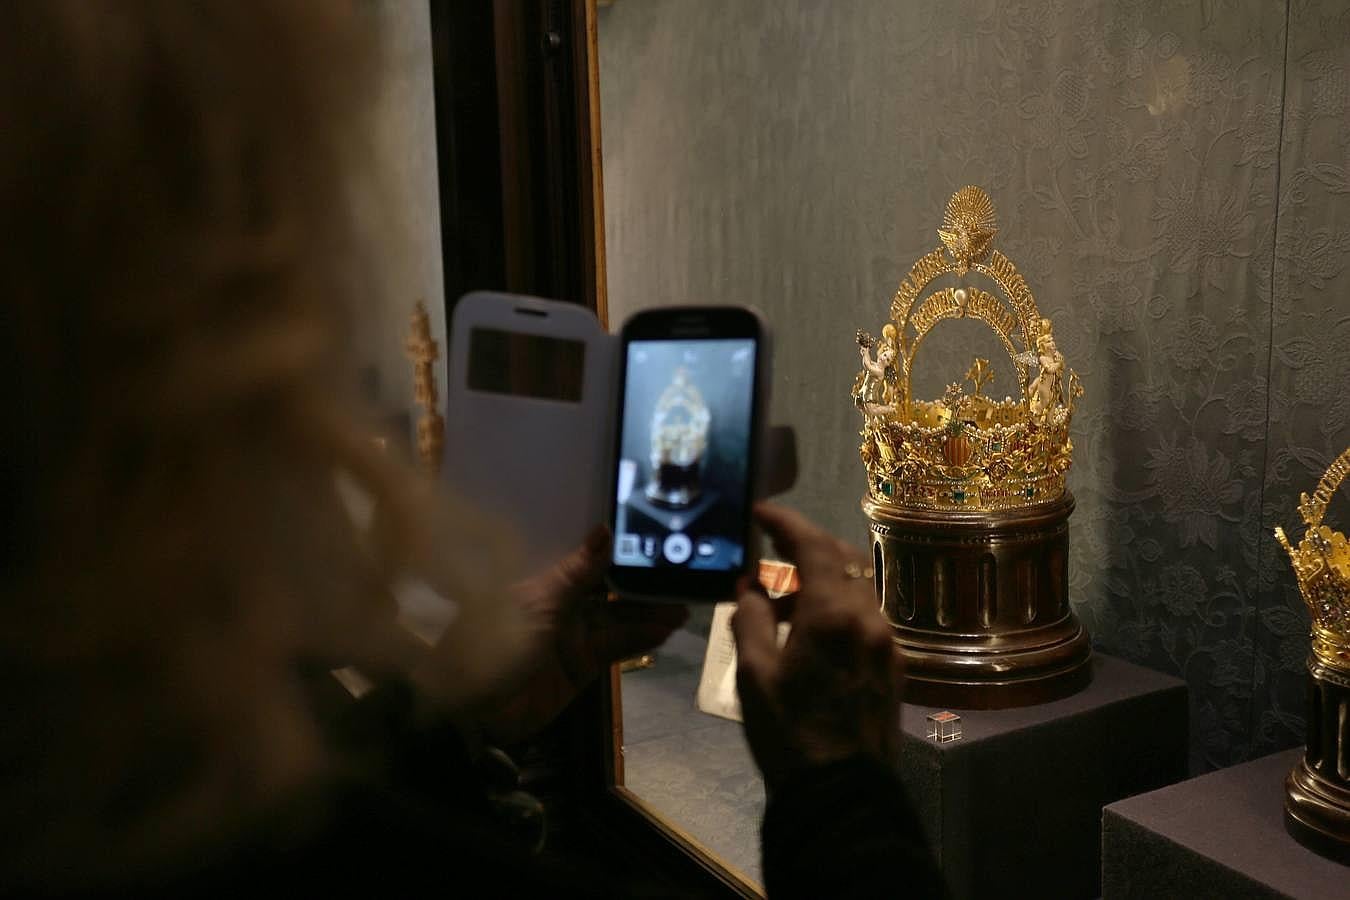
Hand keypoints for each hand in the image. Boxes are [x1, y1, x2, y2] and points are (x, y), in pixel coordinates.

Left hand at [466, 527, 686, 743]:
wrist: (475, 706)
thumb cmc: (497, 641)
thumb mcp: (540, 601)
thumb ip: (578, 571)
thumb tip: (605, 530)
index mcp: (547, 582)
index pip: (592, 563)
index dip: (622, 555)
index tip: (656, 544)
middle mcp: (563, 606)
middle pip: (611, 592)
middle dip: (644, 587)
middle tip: (682, 579)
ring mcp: (574, 637)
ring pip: (619, 620)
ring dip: (649, 614)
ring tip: (682, 607)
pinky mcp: (582, 666)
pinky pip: (615, 647)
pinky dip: (639, 639)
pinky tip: (663, 630)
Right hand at [732, 503, 900, 789]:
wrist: (841, 794)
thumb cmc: (789, 735)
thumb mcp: (753, 675)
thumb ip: (751, 618)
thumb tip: (753, 587)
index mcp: (834, 615)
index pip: (814, 546)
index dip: (786, 523)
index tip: (762, 513)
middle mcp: (870, 619)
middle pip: (843, 559)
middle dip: (806, 548)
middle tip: (771, 553)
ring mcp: (888, 642)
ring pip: (856, 588)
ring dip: (822, 581)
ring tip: (781, 603)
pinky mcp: (895, 665)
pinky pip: (865, 616)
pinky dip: (837, 608)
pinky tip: (809, 632)